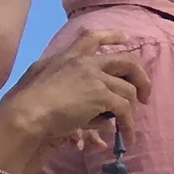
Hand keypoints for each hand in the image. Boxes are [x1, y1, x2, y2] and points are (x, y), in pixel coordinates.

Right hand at [0, 32, 149, 157]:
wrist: (29, 112)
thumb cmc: (30, 101)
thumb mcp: (44, 79)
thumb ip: (68, 83)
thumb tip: (90, 104)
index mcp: (68, 57)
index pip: (92, 38)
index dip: (111, 36)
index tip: (126, 38)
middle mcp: (84, 63)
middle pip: (126, 62)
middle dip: (141, 78)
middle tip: (145, 95)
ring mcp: (95, 77)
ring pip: (128, 90)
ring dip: (133, 110)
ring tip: (130, 125)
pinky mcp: (101, 95)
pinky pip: (125, 110)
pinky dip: (129, 125)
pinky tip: (127, 137)